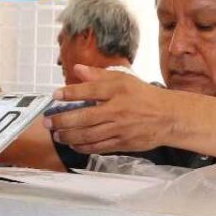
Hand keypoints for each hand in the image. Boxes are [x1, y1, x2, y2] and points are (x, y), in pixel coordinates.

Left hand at [43, 65, 177, 154]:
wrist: (168, 117)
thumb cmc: (143, 96)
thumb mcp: (123, 80)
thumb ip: (98, 75)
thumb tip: (77, 68)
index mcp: (118, 91)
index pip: (90, 91)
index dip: (70, 93)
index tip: (56, 95)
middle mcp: (117, 110)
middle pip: (85, 117)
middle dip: (62, 121)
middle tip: (48, 122)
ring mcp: (119, 128)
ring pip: (88, 135)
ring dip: (69, 136)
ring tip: (56, 135)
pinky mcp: (122, 143)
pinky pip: (98, 147)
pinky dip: (83, 147)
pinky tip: (73, 144)